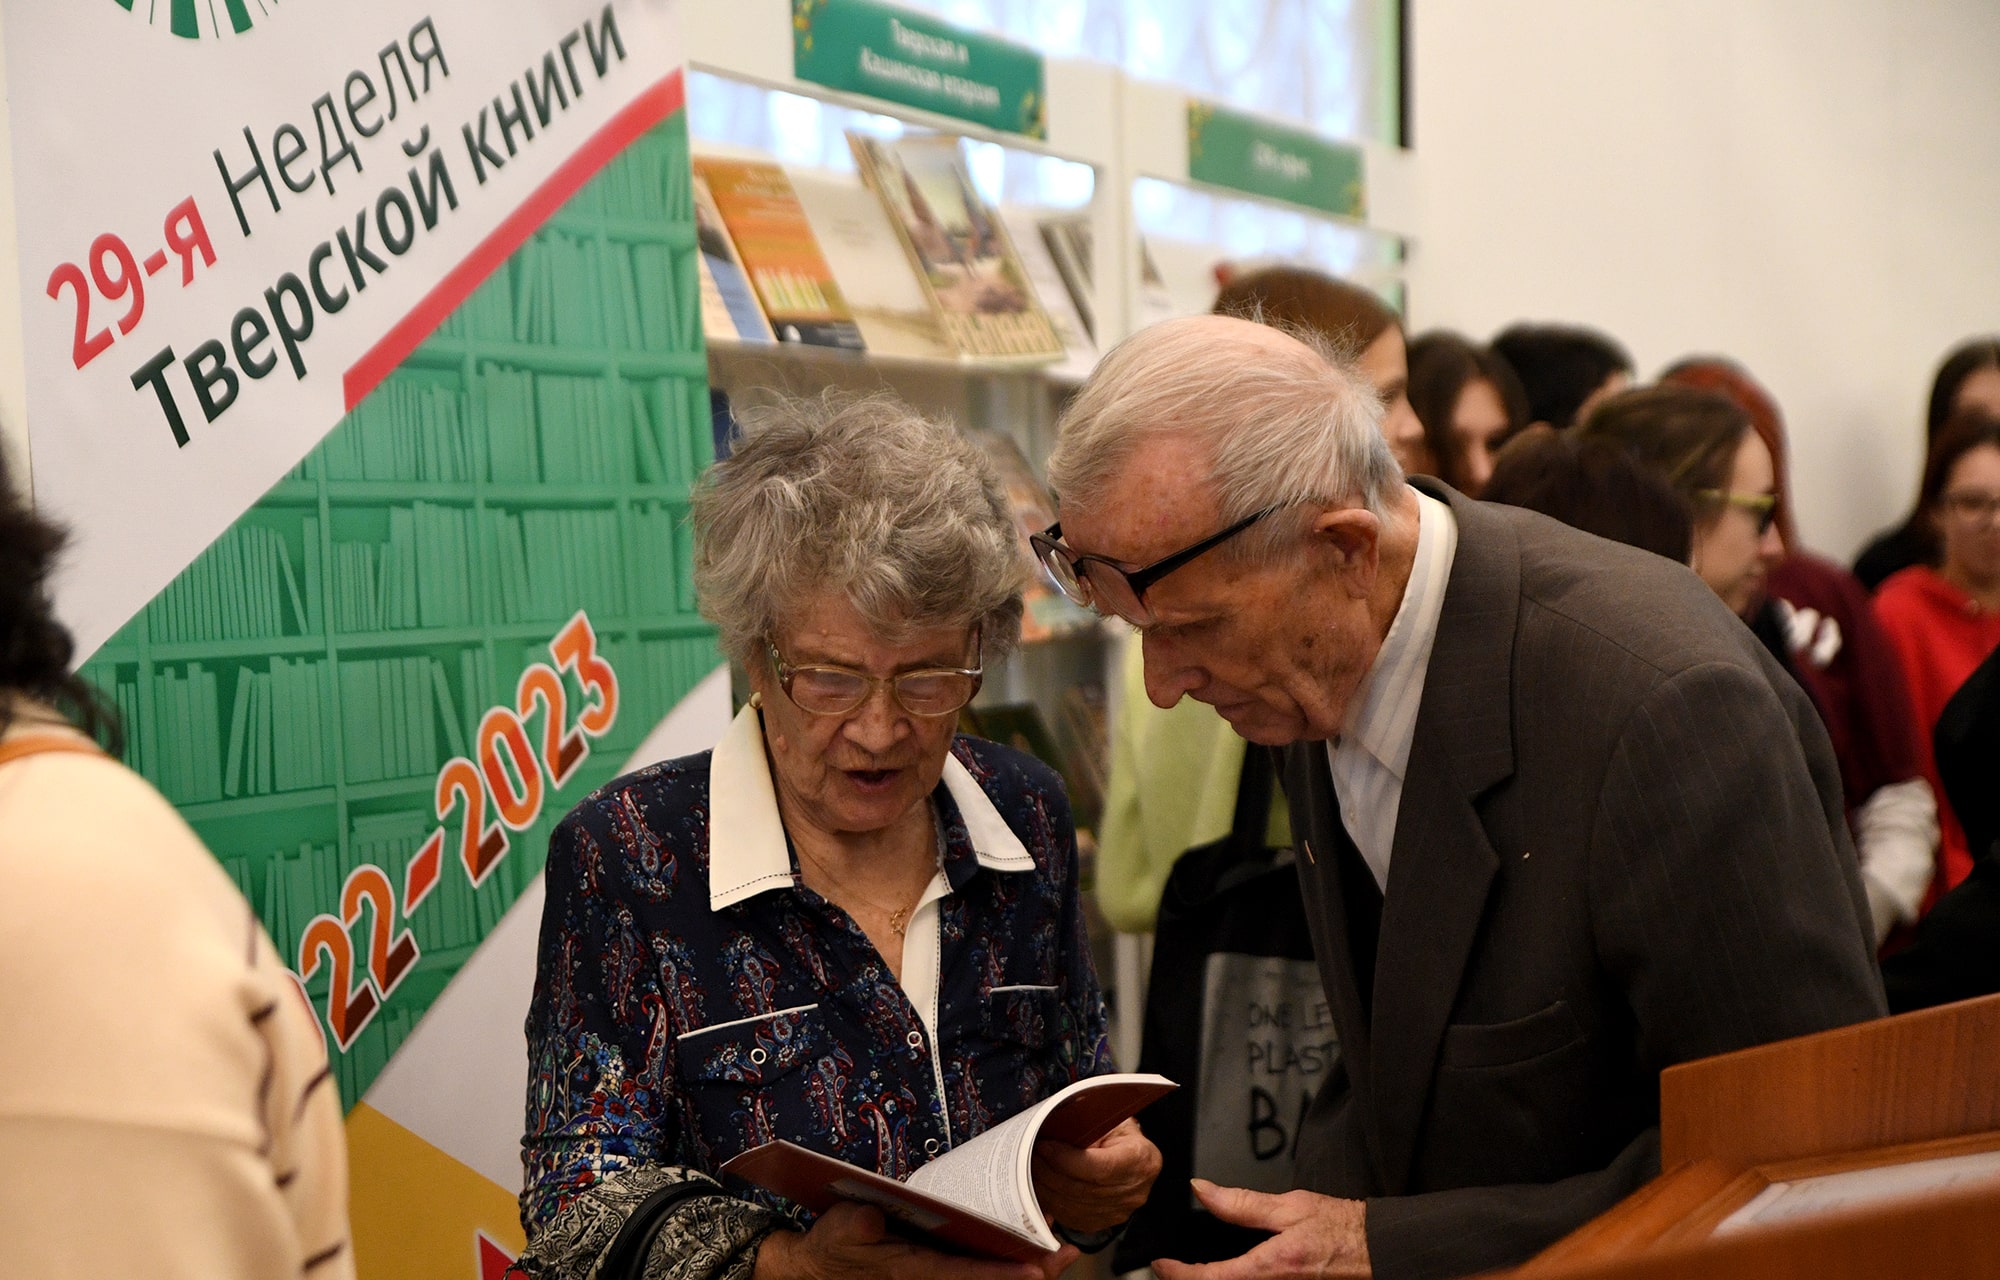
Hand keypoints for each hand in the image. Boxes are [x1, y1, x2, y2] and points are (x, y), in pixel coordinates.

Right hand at [754, 1202, 1078, 1279]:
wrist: (818, 1269)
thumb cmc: (832, 1248)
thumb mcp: (836, 1231)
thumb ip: (853, 1227)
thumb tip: (868, 1220)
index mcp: (911, 1270)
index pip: (964, 1276)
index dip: (1002, 1274)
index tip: (1037, 1269)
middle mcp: (930, 1277)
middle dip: (1031, 1271)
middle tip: (1069, 1253)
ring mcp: (935, 1273)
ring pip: (988, 1276)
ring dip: (1026, 1265)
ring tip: (1062, 1250)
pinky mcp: (936, 1265)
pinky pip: (977, 1268)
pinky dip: (1005, 1260)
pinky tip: (1027, 1245)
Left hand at [1030, 1116, 1162, 1232]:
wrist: (1133, 1154)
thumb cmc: (1119, 1131)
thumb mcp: (1108, 1119)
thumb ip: (1086, 1126)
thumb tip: (1051, 1132)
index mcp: (1141, 1160)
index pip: (1099, 1168)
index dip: (1066, 1160)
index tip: (1044, 1146)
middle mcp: (1134, 1191)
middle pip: (1082, 1190)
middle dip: (1049, 1172)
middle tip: (1027, 1155)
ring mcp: (1120, 1212)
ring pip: (1073, 1207)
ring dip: (1045, 1188)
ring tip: (1028, 1169)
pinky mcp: (1104, 1223)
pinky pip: (1071, 1218)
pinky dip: (1050, 1203)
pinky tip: (1038, 1187)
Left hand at [1150, 1179, 1369, 1279]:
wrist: (1374, 1247)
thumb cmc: (1339, 1228)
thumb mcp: (1289, 1207)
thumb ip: (1242, 1203)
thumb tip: (1203, 1190)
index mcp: (1268, 1267)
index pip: (1211, 1279)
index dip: (1178, 1274)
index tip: (1160, 1265)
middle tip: (1170, 1269)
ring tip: (1190, 1270)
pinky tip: (1223, 1272)